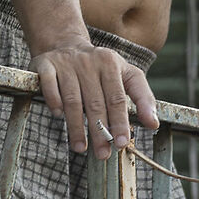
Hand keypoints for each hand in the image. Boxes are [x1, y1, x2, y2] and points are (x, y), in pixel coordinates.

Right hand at [32, 40, 158, 159]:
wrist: (65, 44)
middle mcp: (89, 61)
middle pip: (95, 103)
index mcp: (111, 63)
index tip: (121, 143)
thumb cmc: (100, 69)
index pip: (116, 98)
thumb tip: (154, 124)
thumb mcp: (125, 75)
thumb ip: (142, 98)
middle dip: (100, 132)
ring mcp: (66, 62)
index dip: (120, 122)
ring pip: (72, 100)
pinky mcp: (45, 64)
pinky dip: (53, 102)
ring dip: (76, 127)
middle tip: (103, 154)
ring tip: (80, 148)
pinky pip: (49, 86)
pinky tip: (58, 117)